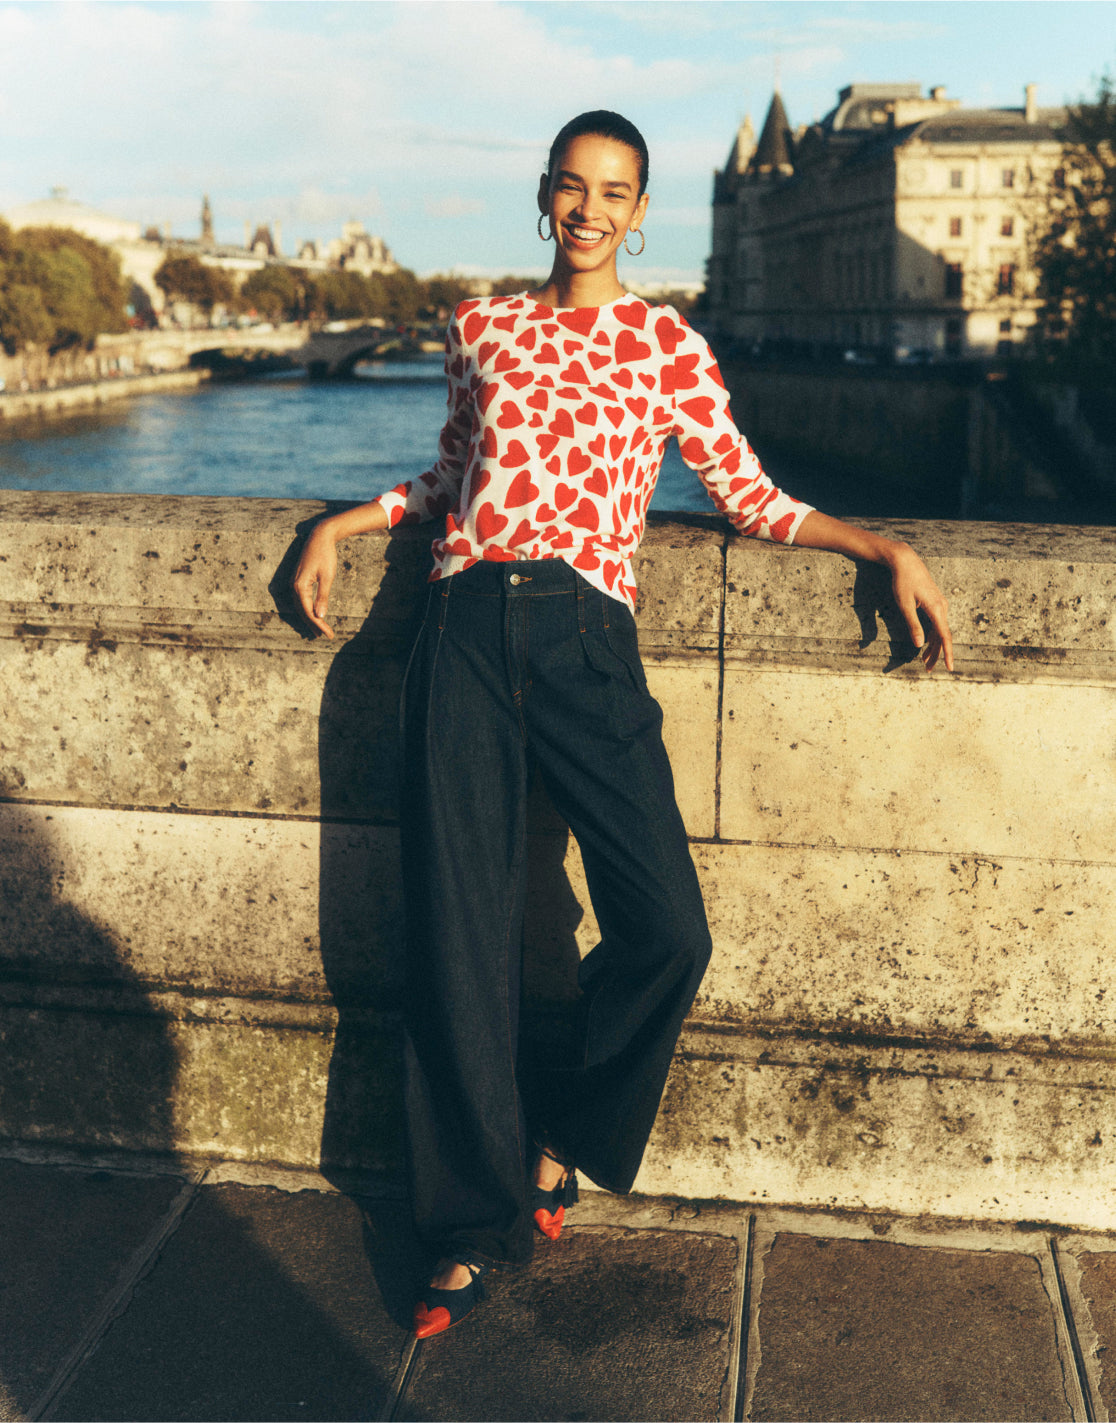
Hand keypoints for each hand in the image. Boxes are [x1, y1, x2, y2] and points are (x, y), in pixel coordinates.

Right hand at [292, 524, 338, 638]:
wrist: (319, 537)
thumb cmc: (325, 555)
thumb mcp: (327, 577)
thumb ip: (323, 597)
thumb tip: (320, 616)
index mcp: (300, 586)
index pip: (309, 612)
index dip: (319, 625)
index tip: (329, 635)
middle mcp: (293, 586)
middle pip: (303, 611)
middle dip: (314, 625)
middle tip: (325, 636)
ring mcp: (293, 583)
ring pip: (301, 607)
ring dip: (310, 619)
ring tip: (319, 631)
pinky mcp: (297, 580)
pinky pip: (301, 600)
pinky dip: (307, 609)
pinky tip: (314, 615)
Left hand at [882, 540, 953, 671]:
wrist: (906, 561)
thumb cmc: (903, 582)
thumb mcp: (905, 605)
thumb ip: (913, 625)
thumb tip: (920, 644)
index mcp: (936, 609)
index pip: (945, 637)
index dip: (948, 654)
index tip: (950, 668)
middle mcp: (942, 607)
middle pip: (942, 636)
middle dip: (936, 654)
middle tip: (928, 670)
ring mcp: (939, 604)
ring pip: (939, 630)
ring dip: (933, 646)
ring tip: (925, 661)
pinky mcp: (935, 602)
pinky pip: (936, 623)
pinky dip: (931, 635)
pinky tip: (926, 644)